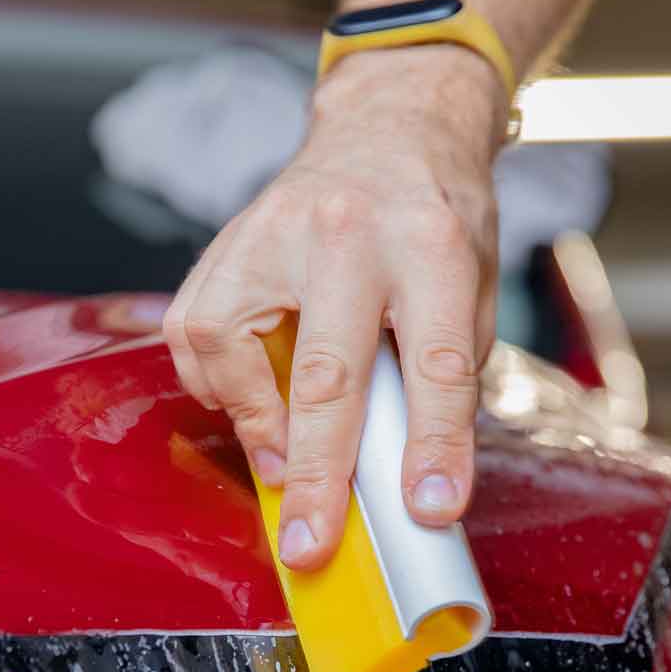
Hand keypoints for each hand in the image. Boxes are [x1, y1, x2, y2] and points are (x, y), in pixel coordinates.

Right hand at [163, 44, 504, 570]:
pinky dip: (218, 386)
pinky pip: (194, 334)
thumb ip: (449, 368)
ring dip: (254, 428)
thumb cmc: (438, 218)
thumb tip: (413, 472)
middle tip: (310, 543)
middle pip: (324, 372)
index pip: (435, 362)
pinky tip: (250, 400)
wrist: (391, 128)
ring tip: (282, 466)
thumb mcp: (477, 285)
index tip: (429, 510)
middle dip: (318, 473)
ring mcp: (273, 234)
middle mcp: (347, 236)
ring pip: (231, 350)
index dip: (433, 445)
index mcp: (432, 246)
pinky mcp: (225, 244)